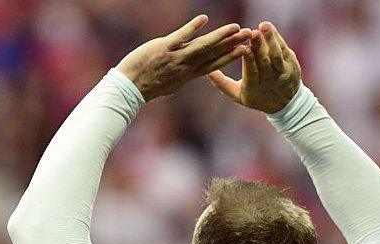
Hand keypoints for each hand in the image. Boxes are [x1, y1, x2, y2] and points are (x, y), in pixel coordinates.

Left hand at [118, 15, 250, 101]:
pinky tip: (204, 19)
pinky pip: (181, 36)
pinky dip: (192, 28)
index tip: (244, 51)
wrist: (130, 88)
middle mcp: (187, 66)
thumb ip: (182, 75)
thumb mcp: (170, 84)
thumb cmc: (148, 86)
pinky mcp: (164, 48)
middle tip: (249, 36)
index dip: (230, 57)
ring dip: (220, 36)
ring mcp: (176, 57)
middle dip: (233, 44)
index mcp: (189, 75)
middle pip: (214, 54)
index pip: (214, 64)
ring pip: (203, 46)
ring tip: (235, 28)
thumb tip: (189, 72)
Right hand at [207, 22, 300, 113]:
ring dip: (271, 40)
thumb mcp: (237, 95)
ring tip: (264, 26)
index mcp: (254, 88)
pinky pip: (284, 51)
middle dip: (259, 47)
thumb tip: (206, 71)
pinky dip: (278, 40)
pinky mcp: (292, 66)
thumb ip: (221, 83)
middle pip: (265, 63)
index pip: (252, 73)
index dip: (248, 61)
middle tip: (254, 33)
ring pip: (277, 56)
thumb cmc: (256, 96)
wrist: (285, 104)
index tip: (244, 48)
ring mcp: (283, 74)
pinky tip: (271, 30)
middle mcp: (270, 82)